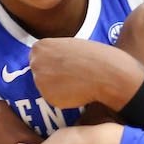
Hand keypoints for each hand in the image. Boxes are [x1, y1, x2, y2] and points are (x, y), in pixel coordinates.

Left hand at [29, 38, 143, 109]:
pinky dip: (65, 98)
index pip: (38, 57)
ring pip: (47, 87)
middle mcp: (35, 63)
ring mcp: (40, 81)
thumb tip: (51, 61)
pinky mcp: (48, 98)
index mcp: (40, 47)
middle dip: (52, 75)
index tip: (66, 65)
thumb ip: (56, 52)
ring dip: (59, 88)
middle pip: (39, 72)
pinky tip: (77, 91)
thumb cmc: (95, 57)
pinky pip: (54, 99)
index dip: (53, 62)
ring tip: (77, 82)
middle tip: (72, 75)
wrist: (108, 74)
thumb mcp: (72, 45)